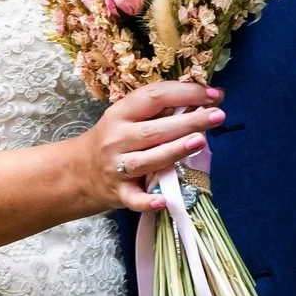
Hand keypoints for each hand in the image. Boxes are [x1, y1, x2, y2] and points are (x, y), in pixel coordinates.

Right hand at [68, 81, 223, 217]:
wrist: (77, 172)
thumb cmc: (114, 140)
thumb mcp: (128, 118)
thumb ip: (161, 110)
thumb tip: (208, 99)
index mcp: (121, 113)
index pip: (153, 97)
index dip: (184, 93)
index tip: (212, 94)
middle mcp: (117, 138)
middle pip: (154, 129)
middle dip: (187, 121)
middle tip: (218, 115)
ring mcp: (116, 167)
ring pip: (147, 160)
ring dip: (173, 151)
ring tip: (200, 141)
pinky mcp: (118, 193)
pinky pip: (134, 199)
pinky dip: (147, 201)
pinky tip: (163, 201)